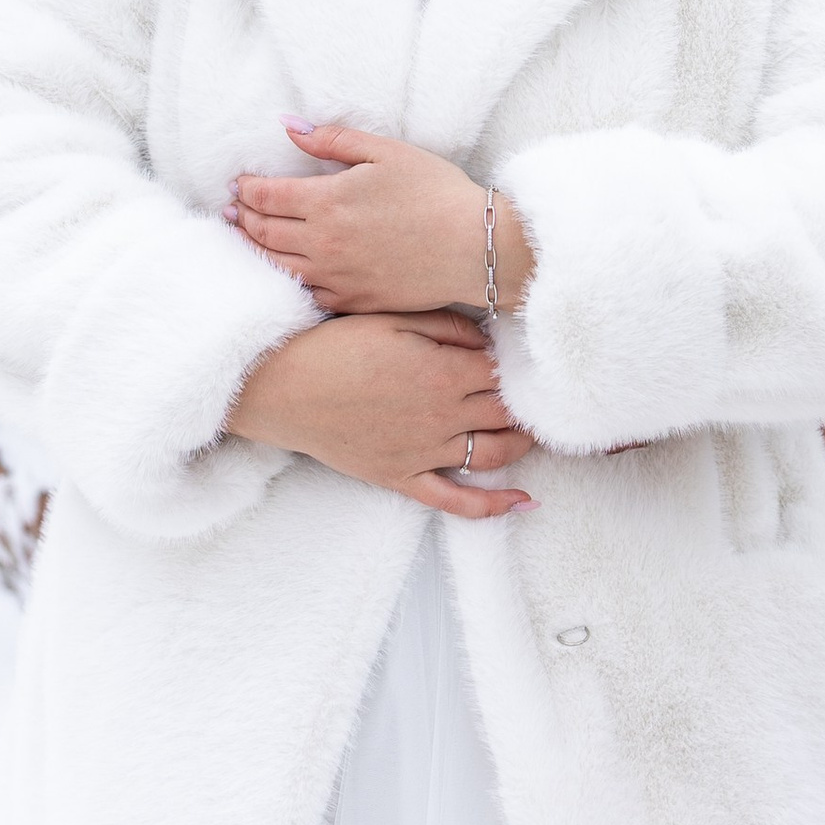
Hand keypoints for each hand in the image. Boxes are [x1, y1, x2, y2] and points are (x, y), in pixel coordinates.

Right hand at [227, 309, 536, 518]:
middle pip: (505, 414)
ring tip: (537, 435)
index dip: (520, 367)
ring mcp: (423, 454)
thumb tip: (488, 340)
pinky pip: (456, 502)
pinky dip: (493, 506)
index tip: (530, 361)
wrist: (282, 388)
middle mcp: (441, 418)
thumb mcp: (391, 318)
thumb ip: (446, 328)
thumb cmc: (333, 346)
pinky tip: (523, 502)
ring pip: (493, 455)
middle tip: (543, 397)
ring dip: (523, 446)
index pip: (502, 373)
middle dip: (528, 405)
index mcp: (442, 373)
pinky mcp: (402, 478)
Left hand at [230, 122, 532, 319]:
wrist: (474, 248)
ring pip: (277, 265)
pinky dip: (286, 279)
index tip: (237, 183)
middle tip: (233, 209)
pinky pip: (305, 292)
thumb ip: (332, 139)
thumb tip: (289, 127)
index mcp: (326, 202)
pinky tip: (284, 270)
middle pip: (263, 231)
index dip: (246, 188)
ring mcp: (335, 277)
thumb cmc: (436, 193)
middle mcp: (322, 244)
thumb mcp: (386, 152)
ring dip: (254, 249)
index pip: (265, 196)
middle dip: (243, 217)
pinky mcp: (352, 300)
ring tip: (245, 236)